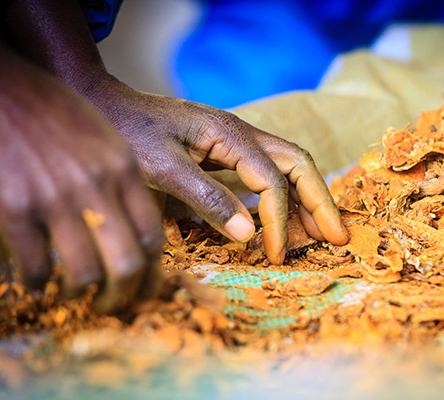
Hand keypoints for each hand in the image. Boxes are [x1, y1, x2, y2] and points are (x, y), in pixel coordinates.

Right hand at [0, 43, 162, 310]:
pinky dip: (38, 283)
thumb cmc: (57, 114)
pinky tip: (36, 281)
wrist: (5, 90)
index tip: (147, 286)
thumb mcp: (106, 139)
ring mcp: (55, 198)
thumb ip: (124, 183)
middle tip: (116, 305)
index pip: (154, 236)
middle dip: (126, 295)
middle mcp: (97, 186)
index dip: (153, 271)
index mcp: (124, 169)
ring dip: (81, 295)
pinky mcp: (15, 207)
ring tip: (74, 295)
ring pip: (85, 273)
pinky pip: (36, 265)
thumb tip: (139, 231)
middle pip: (129, 262)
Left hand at [84, 75, 348, 264]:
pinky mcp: (228, 151)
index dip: (278, 222)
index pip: (271, 183)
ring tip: (321, 234)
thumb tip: (249, 236)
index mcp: (230, 135)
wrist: (105, 104)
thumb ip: (206, 198)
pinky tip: (286, 218)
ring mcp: (238, 141)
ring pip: (290, 167)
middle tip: (338, 237)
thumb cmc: (127, 132)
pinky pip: (270, 173)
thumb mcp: (161, 167)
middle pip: (299, 165)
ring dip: (308, 200)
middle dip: (320, 202)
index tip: (275, 256)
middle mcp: (243, 134)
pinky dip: (286, 196)